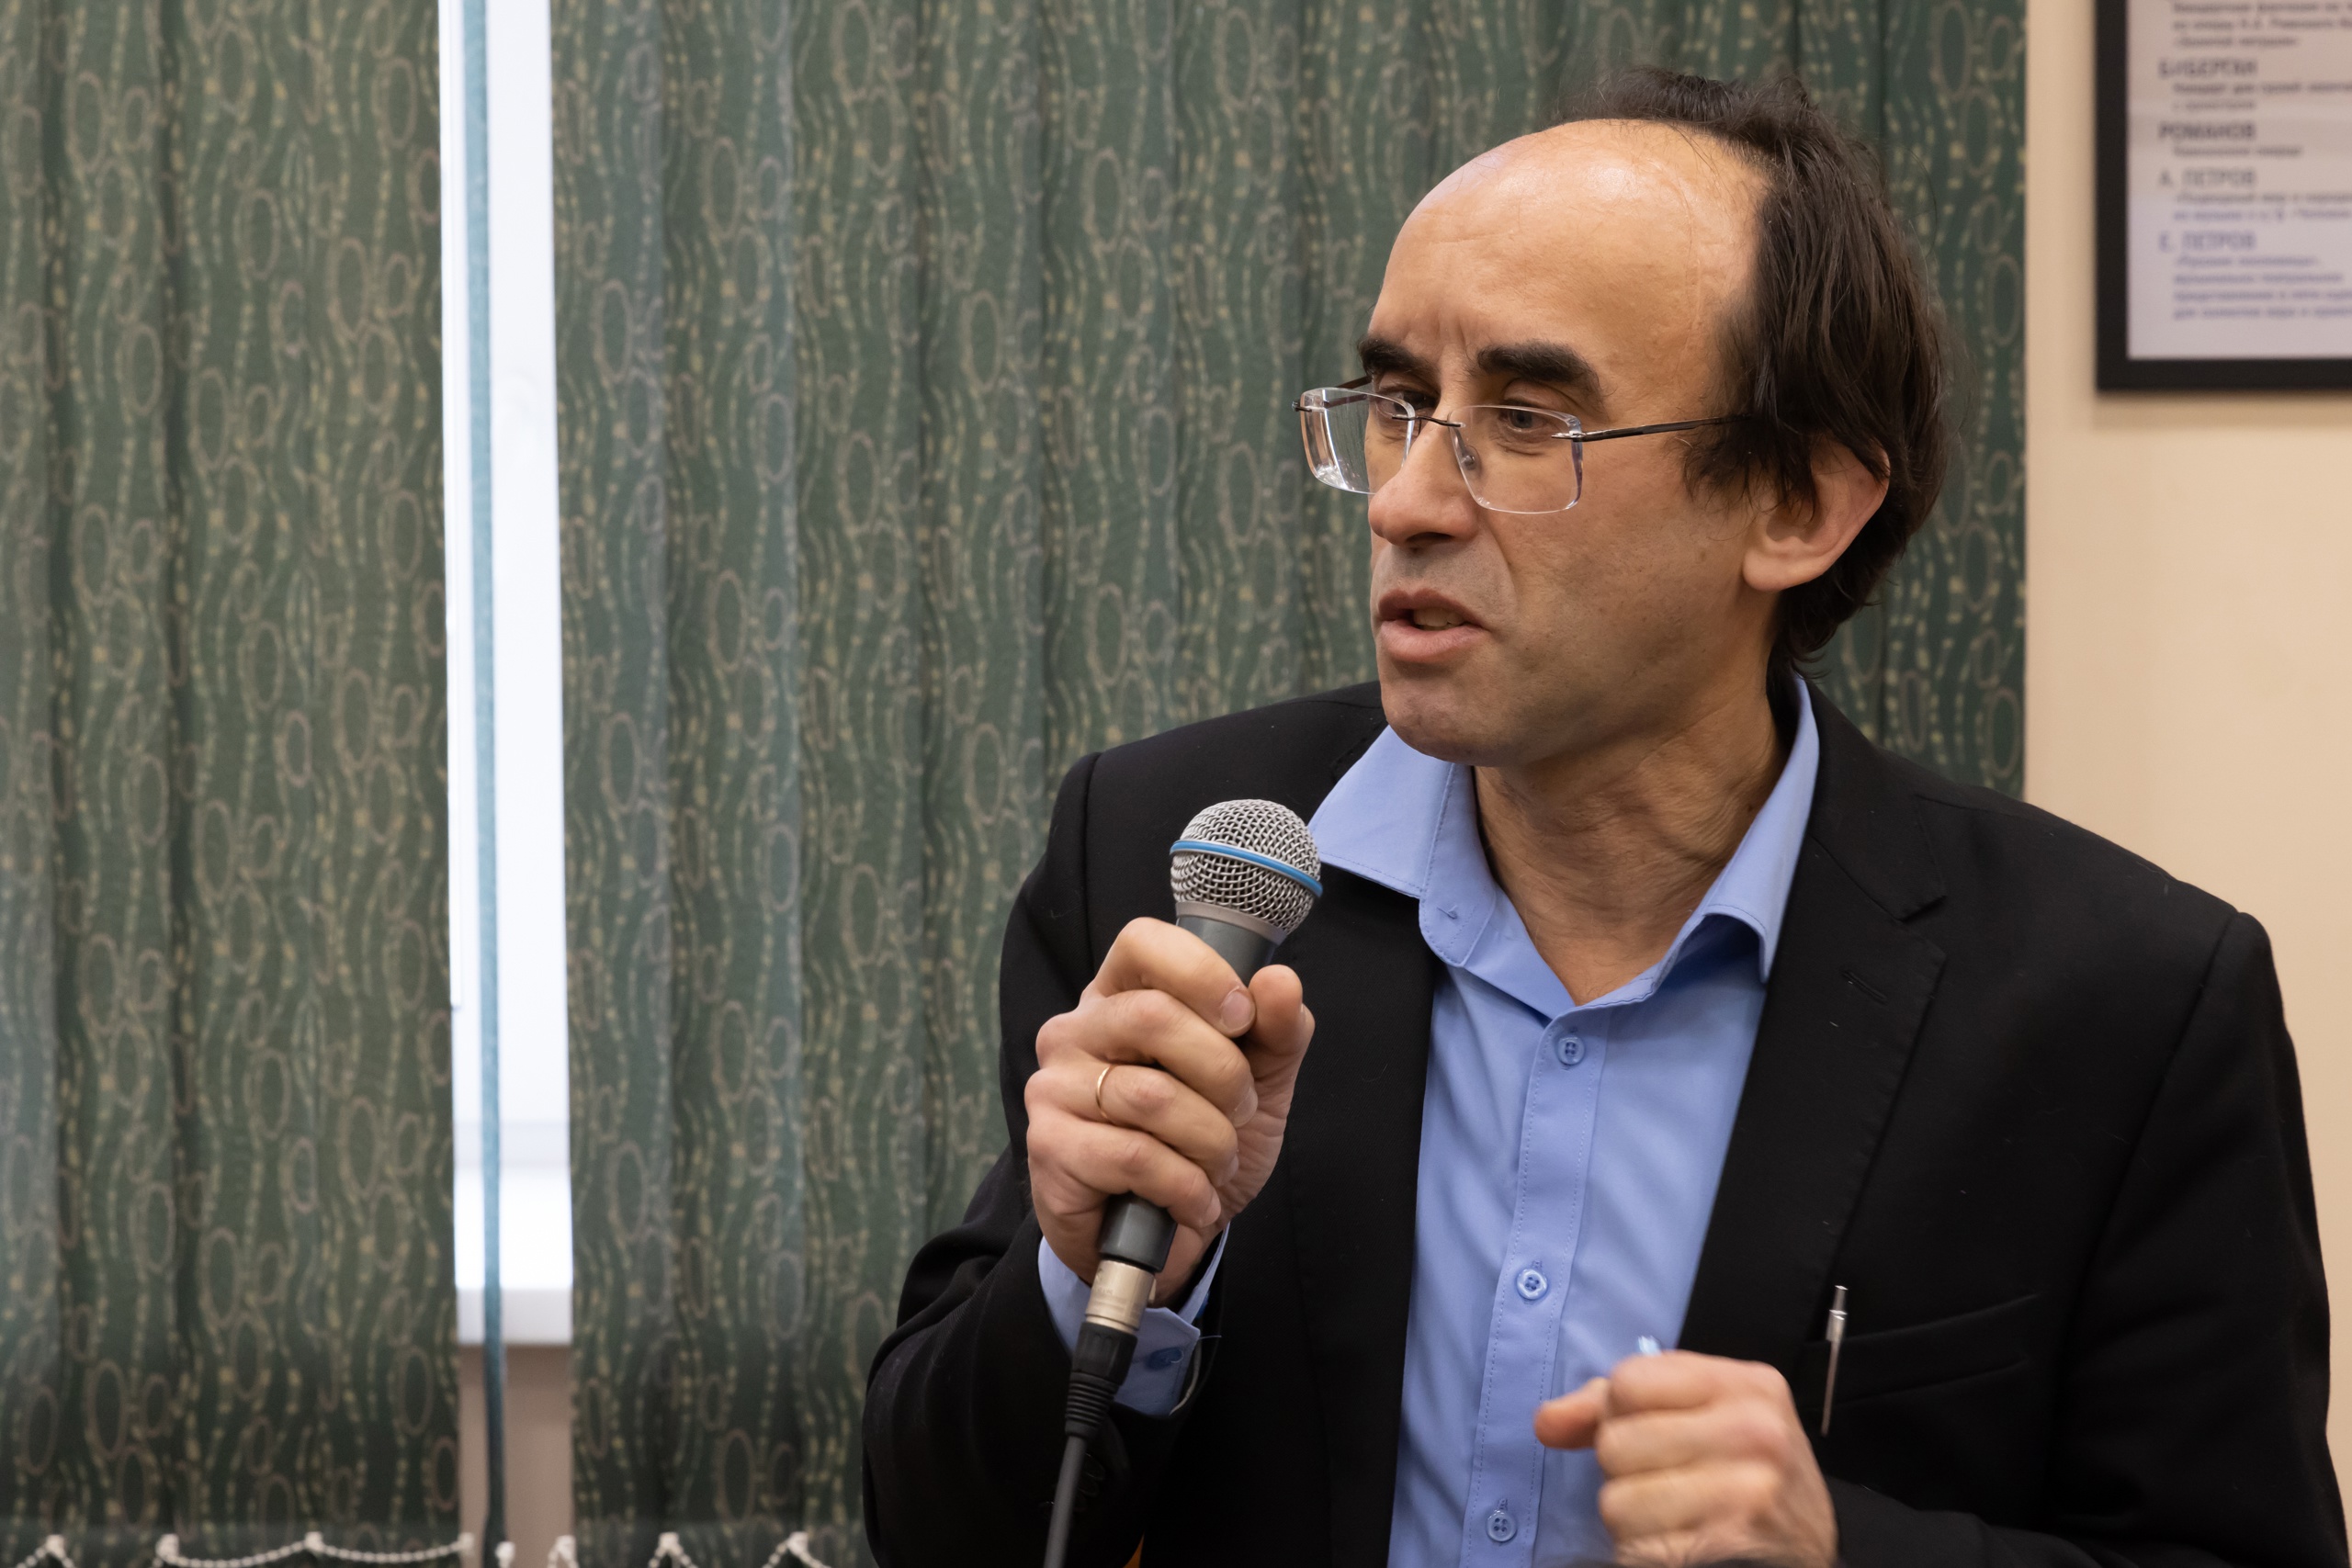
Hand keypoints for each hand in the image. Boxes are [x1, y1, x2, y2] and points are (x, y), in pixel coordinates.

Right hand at [1024, 918, 1315, 1303]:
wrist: (1165, 1238)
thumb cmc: (1200, 1141)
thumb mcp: (1258, 1082)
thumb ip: (1276, 1030)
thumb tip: (1279, 981)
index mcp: (1121, 996)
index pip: (1142, 942)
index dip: (1201, 972)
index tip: (1241, 1018)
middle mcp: (1075, 1031)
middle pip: (1154, 1016)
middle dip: (1224, 1074)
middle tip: (1240, 1111)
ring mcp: (1054, 1088)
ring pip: (1152, 1096)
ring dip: (1211, 1141)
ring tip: (1216, 1163)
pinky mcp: (1050, 1148)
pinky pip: (1135, 1157)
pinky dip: (1185, 1186)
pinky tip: (1192, 1201)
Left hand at [1535, 1351, 1835, 1567]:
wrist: (1807, 1553)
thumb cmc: (1747, 1477)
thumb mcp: (1704, 1418)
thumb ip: (1618, 1404)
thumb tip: (1547, 1422)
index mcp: (1748, 1385)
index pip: (1629, 1380)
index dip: (1621, 1412)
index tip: (1654, 1432)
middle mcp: (1754, 1432)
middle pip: (1616, 1442)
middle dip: (1627, 1471)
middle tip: (1672, 1484)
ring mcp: (1747, 1493)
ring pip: (1617, 1501)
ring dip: (1632, 1520)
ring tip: (1678, 1518)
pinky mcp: (1728, 1546)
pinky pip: (1636, 1547)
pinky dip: (1644, 1552)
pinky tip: (1681, 1545)